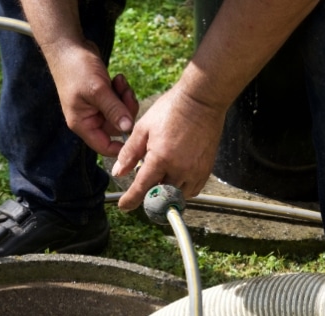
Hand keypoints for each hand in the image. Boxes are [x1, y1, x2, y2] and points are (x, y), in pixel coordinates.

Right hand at [51, 42, 138, 156]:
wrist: (68, 45)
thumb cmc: (77, 68)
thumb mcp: (97, 90)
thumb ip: (114, 110)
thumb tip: (128, 129)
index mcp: (83, 124)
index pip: (104, 147)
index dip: (121, 147)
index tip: (136, 136)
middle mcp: (89, 119)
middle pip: (117, 128)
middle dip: (125, 111)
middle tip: (126, 93)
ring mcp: (96, 108)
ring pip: (120, 114)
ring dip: (125, 99)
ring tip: (121, 81)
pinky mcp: (102, 97)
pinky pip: (119, 102)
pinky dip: (122, 91)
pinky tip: (118, 78)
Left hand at [111, 86, 225, 210]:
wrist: (201, 100)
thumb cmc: (171, 110)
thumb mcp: (143, 128)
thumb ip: (129, 153)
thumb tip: (118, 172)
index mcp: (160, 158)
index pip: (142, 188)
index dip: (130, 200)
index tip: (124, 206)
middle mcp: (179, 169)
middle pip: (160, 195)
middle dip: (149, 195)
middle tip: (143, 189)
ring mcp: (195, 171)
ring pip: (177, 196)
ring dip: (166, 193)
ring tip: (160, 180)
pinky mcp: (206, 170)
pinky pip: (192, 190)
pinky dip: (182, 190)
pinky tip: (175, 179)